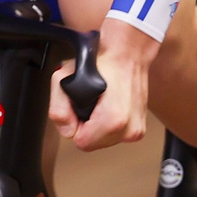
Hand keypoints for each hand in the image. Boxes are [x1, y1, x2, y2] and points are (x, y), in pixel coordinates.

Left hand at [51, 19, 154, 150]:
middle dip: (86, 127)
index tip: (80, 106)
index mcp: (114, 120)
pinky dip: (108, 124)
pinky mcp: (140, 128)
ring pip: (103, 141)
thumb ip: (57, 110)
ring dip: (97, 126)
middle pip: (92, 144)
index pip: (81, 142)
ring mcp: (136, 130)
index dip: (74, 125)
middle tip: (90, 102)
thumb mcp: (63, 77)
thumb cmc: (101, 60)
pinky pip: (115, 135)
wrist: (128, 52)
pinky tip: (109, 107)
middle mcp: (129, 129)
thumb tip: (67, 128)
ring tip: (100, 103)